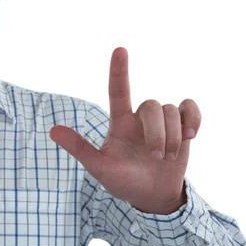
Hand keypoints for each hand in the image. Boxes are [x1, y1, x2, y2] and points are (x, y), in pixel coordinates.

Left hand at [49, 47, 201, 213]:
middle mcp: (140, 117)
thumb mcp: (98, 167)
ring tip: (165, 159)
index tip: (120, 49)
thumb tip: (52, 130)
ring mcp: (162, 122)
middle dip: (157, 133)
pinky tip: (192, 134)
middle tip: (155, 157)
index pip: (118, 90)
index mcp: (119, 122)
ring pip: (171, 110)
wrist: (151, 196)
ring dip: (173, 137)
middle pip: (152, 105)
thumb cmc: (122, 181)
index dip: (119, 70)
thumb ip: (79, 148)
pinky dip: (194, 119)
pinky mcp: (182, 126)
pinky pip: (190, 108)